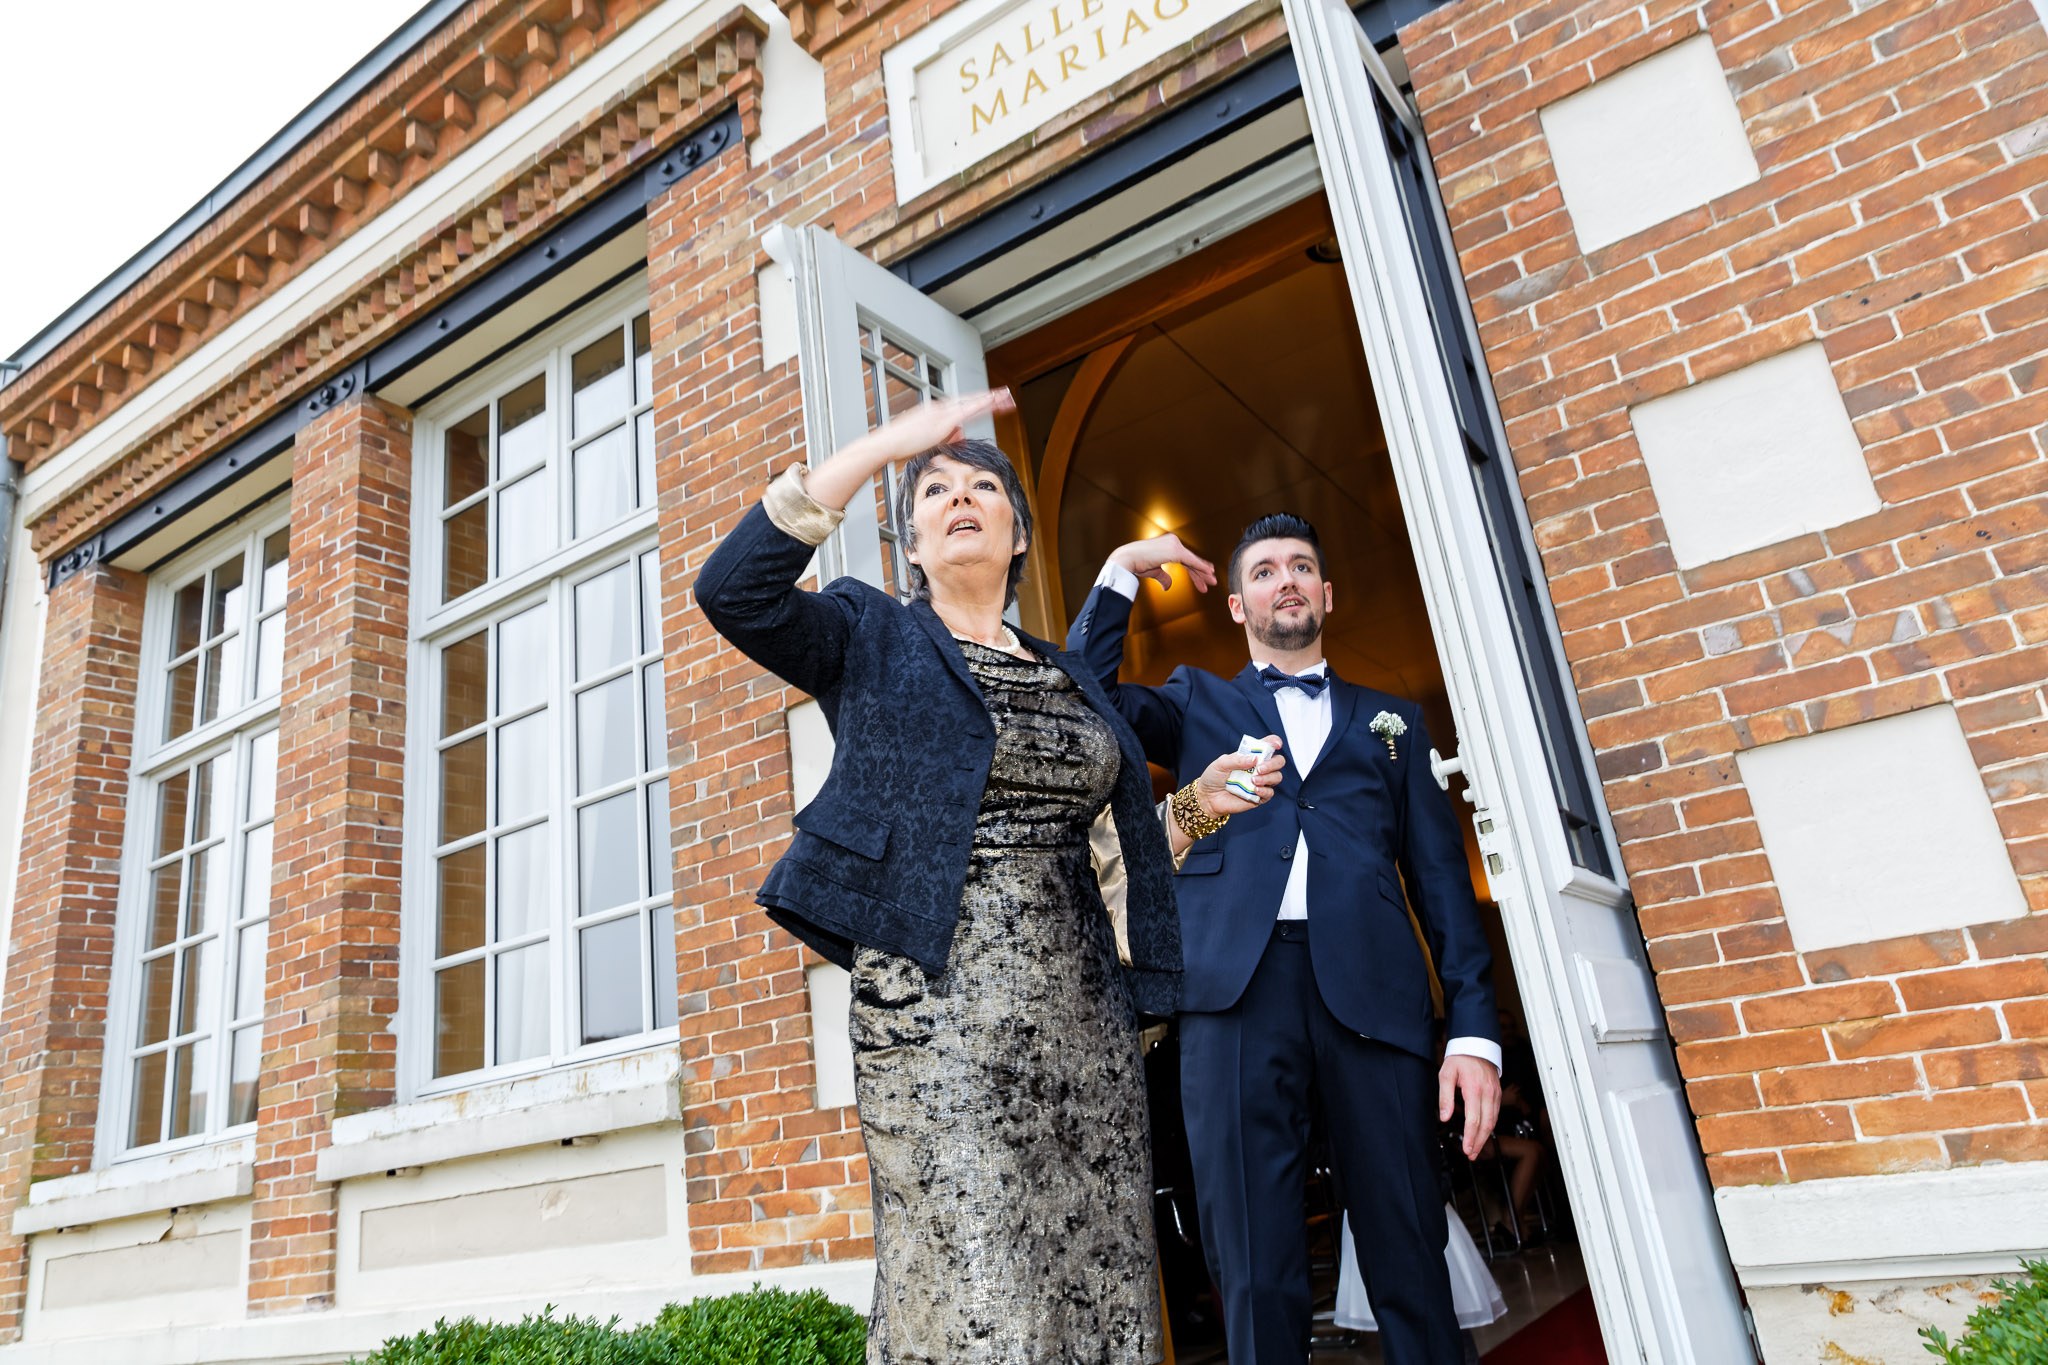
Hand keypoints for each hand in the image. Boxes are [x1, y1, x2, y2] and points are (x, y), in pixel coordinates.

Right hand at [808, 390, 1015, 509]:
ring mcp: (941, 413)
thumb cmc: (900, 448)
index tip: (990, 400)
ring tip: (1006, 397)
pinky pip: (968, 411)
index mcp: (934, 413)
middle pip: (969, 400)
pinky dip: (982, 405)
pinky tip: (995, 403)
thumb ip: (946, 437)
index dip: (976, 403)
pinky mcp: (943, 421)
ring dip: (990, 400)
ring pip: (971, 403)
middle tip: (1005, 394)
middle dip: (988, 398)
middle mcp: (938, 409)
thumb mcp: (927, 443)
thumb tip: (962, 433)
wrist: (886, 445)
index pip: (960, 406)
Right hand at [1109, 532, 1216, 593]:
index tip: (1203, 576)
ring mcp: (1175, 544)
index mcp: (1168, 545)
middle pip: (1191, 560)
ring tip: (1212, 582)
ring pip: (1193, 561)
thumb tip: (1169, 586)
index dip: (1195, 569)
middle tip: (1211, 581)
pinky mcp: (1175, 550)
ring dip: (1203, 572)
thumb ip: (1163, 576)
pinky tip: (1209, 573)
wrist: (1127, 560)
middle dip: (1200, 573)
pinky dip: (1201, 567)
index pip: (1185, 559)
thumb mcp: (1154, 570)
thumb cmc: (1136, 564)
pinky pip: (1191, 561)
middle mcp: (1173, 542)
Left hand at [1194, 737, 1283, 816]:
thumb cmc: (1213, 777)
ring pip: (1277, 777)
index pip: (1267, 746)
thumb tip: (1255, 758)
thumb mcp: (1221, 763)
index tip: (1276, 744)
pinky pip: (1270, 793)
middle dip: (1273, 763)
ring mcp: (1260, 782)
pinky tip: (1255, 790)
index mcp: (1250, 756)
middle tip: (1260, 768)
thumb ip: (1237, 759)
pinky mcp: (1259, 796)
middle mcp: (1258, 768)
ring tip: (1253, 780)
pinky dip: (1264, 790)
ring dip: (1268, 777)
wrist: (1207, 798)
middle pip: (1278, 761)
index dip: (1274, 742)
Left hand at [1441, 1054, 1500, 1160]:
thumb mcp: (1446, 1074)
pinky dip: (1490, 1126)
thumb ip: (1445, 1097)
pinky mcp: (1497, 1093)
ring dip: (1486, 1137)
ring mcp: (1495, 1093)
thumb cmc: (1460, 1059)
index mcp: (1474, 1089)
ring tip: (1476, 1148)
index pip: (1474, 1120)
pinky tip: (1483, 1133)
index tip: (1467, 1149)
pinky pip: (1495, 1113)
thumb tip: (1445, 1117)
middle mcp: (1488, 1093)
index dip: (1471, 1137)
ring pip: (1493, 1121)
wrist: (1476, 1045)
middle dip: (1479, 1142)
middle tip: (1471, 1154)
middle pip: (1486, 1124)